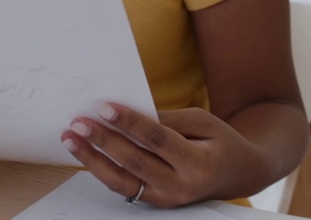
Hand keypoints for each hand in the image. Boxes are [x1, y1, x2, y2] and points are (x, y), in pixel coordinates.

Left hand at [61, 103, 263, 207]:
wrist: (239, 174)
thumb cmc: (220, 142)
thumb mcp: (203, 121)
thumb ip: (168, 119)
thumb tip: (130, 114)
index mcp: (198, 163)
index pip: (157, 140)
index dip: (129, 123)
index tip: (104, 107)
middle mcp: (181, 187)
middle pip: (134, 162)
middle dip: (102, 141)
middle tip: (78, 123)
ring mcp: (168, 199)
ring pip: (122, 182)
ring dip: (92, 160)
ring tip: (71, 139)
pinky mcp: (157, 203)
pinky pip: (125, 187)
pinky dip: (103, 169)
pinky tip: (86, 153)